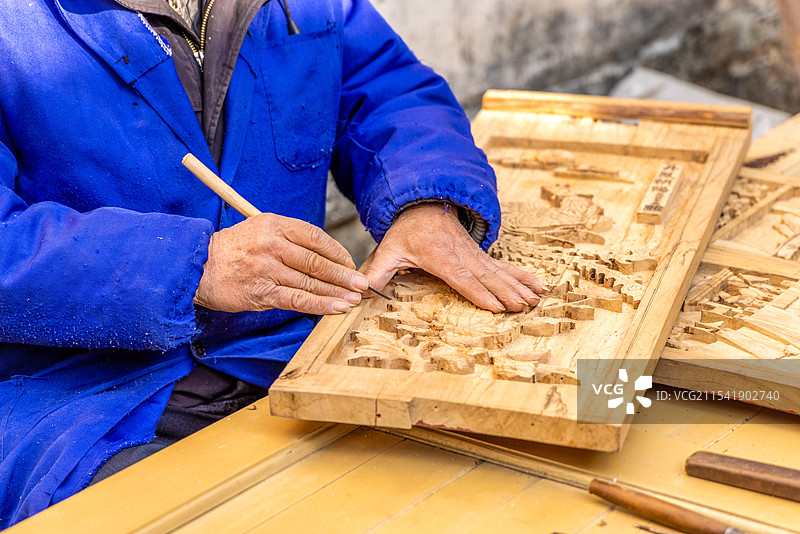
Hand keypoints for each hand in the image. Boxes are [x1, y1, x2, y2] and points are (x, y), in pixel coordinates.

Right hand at [194, 213, 368, 313]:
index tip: (349, 263)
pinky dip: (320, 305)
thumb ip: (287, 238)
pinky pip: (298, 300)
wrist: (197, 267)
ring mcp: (268, 269)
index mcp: (275, 225)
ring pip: (311, 282)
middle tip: (361, 283)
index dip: (338, 252)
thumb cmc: (231, 250)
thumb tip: (321, 255)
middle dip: (343, 275)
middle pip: (317, 261)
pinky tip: (336, 307)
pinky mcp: (263, 292)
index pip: (316, 237)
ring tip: (354, 298)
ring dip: (336, 292)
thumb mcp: (258, 229)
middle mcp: (273, 245)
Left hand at [364, 203, 545, 311]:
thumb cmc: (406, 230)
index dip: (479, 293)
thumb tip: (361, 292)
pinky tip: (538, 285)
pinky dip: (522, 276)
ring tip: (536, 300)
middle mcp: (462, 256)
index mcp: (441, 257)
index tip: (496, 306)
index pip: (462, 278)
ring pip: (500, 272)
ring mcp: (474, 255)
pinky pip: (504, 267)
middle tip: (524, 307)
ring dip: (519, 287)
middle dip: (507, 293)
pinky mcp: (480, 255)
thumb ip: (377, 271)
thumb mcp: (388, 249)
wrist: (423, 204)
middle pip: (488, 277)